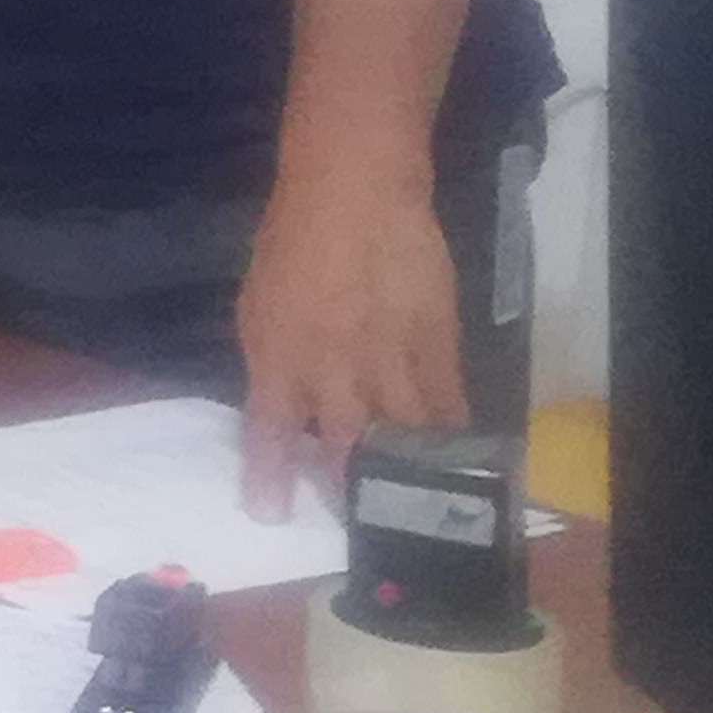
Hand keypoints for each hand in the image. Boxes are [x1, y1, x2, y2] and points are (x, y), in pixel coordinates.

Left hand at [233, 163, 463, 515]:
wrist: (355, 191)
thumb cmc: (292, 241)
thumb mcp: (257, 305)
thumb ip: (270, 361)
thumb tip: (281, 405)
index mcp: (278, 358)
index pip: (269, 432)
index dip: (269, 476)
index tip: (271, 512)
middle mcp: (332, 370)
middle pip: (344, 447)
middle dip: (349, 489)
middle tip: (357, 520)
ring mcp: (388, 359)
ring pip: (401, 435)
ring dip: (405, 473)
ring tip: (409, 502)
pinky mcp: (436, 343)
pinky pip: (446, 402)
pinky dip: (450, 434)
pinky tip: (454, 458)